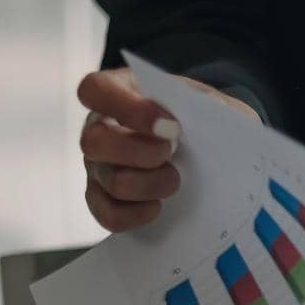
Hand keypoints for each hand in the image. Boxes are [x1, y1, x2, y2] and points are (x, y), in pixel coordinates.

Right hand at [78, 67, 258, 231]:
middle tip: (172, 152)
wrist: (213, 146)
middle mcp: (99, 127)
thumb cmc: (203, 116)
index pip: (95, 90)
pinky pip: (107, 215)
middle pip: (92, 141)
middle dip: (140, 152)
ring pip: (109, 181)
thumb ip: (200, 103)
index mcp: (120, 92)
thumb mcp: (207, 100)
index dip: (128, 109)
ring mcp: (98, 165)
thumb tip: (203, 118)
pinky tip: (159, 206)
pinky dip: (136, 215)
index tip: (170, 125)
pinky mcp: (104, 198)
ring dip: (149, 185)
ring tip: (175, 179)